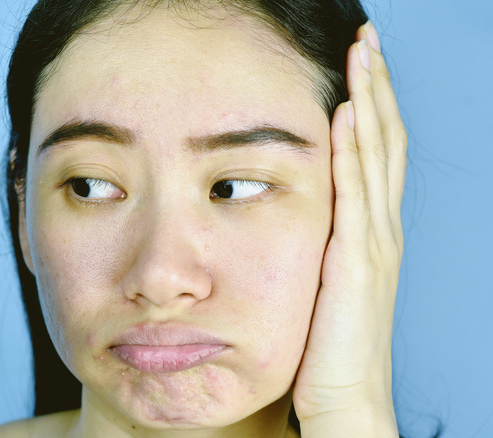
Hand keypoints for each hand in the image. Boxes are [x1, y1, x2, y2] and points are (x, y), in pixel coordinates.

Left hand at [292, 22, 405, 436]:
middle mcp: (379, 228)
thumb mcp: (317, 280)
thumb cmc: (325, 345)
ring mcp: (373, 242)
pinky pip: (354, 194)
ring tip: (364, 55)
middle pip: (383, 140)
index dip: (372, 105)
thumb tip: (281, 209)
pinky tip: (345, 115)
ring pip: (376, 155)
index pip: (374, 152)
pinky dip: (353, 152)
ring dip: (371, 101)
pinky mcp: (355, 261)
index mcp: (369, 231)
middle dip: (377, 87)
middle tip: (368, 39)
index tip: (359, 64)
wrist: (343, 397)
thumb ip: (311, 243)